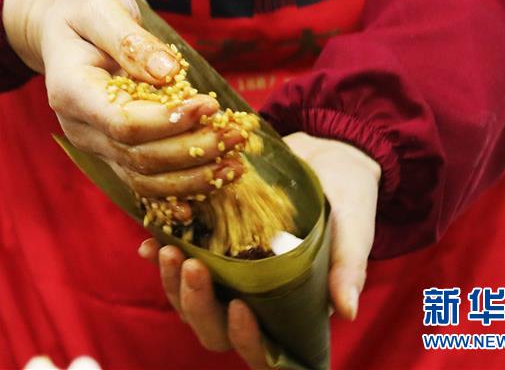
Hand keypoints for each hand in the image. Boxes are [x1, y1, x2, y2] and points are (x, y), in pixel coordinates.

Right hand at [2, 0, 242, 199]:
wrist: (61, 27)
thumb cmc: (82, 10)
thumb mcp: (102, 8)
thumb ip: (131, 41)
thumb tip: (168, 73)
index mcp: (71, 91)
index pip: (123, 122)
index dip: (169, 121)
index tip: (210, 106)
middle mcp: (79, 127)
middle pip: (138, 157)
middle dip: (192, 151)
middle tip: (236, 134)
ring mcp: (94, 144)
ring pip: (143, 179)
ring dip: (192, 177)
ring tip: (235, 163)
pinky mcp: (111, 151)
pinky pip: (144, 181)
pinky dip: (179, 189)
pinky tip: (210, 188)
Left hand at [138, 132, 380, 367]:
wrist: (328, 154)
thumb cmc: (350, 197)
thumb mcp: (355, 228)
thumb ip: (348, 268)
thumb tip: (348, 312)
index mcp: (293, 309)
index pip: (265, 351)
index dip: (248, 341)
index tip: (241, 308)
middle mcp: (256, 300)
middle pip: (215, 329)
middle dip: (198, 305)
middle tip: (192, 266)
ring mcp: (229, 276)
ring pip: (191, 301)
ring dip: (174, 284)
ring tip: (167, 251)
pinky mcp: (210, 246)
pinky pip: (178, 262)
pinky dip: (160, 257)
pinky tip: (149, 242)